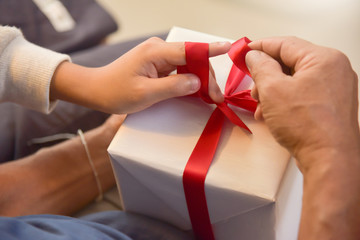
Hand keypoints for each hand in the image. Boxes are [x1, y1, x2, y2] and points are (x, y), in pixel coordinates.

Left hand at [51, 37, 230, 113]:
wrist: (97, 90)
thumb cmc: (115, 92)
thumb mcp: (145, 94)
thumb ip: (173, 87)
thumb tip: (197, 82)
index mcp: (155, 52)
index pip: (189, 50)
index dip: (210, 50)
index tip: (229, 47)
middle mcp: (159, 49)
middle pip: (191, 59)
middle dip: (206, 77)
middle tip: (216, 99)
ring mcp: (159, 56)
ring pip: (187, 65)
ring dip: (199, 80)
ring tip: (210, 98)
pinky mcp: (158, 64)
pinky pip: (179, 70)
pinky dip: (189, 80)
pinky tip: (197, 92)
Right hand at [245, 37, 359, 170]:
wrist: (329, 160)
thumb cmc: (306, 125)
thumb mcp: (273, 90)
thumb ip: (261, 66)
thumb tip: (255, 55)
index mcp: (323, 58)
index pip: (285, 44)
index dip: (260, 47)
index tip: (244, 51)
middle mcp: (334, 69)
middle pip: (290, 63)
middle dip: (266, 76)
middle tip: (253, 88)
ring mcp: (335, 88)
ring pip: (295, 80)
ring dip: (273, 91)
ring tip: (261, 106)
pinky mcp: (332, 104)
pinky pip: (303, 93)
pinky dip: (285, 100)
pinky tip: (272, 114)